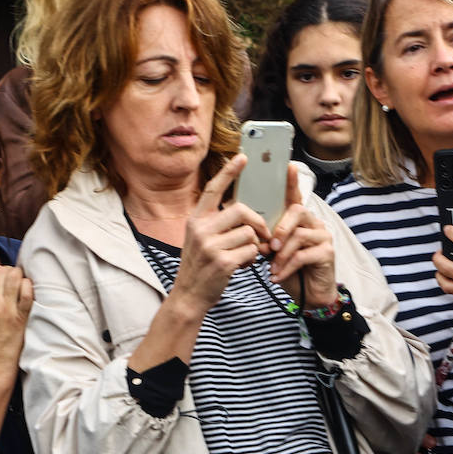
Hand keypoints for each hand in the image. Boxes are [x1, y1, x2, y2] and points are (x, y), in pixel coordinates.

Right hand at [0, 266, 33, 380]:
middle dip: (9, 271)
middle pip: (1, 272)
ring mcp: (7, 311)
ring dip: (19, 276)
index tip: (1, 274)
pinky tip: (27, 289)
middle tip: (13, 278)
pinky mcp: (21, 318)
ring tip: (21, 282)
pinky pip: (27, 293)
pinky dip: (28, 286)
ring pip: (15, 278)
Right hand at [172, 154, 269, 314]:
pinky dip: (252, 259)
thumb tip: (247, 212)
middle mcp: (200, 229)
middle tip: (263, 235)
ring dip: (254, 246)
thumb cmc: (201, 266)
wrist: (189, 296)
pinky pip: (251, 251)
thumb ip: (218, 223)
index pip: (213, 189)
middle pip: (242, 210)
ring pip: (249, 233)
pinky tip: (242, 266)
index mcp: (195, 219)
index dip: (228, 172)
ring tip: (244, 256)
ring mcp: (210, 245)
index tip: (243, 157)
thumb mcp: (202, 239)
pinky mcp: (222, 261)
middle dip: (258, 223)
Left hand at [268, 164, 335, 306]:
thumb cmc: (290, 270)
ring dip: (280, 254)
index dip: (291, 181)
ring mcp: (323, 236)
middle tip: (267, 247)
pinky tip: (278, 276)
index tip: (287, 165)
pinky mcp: (327, 252)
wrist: (309, 296)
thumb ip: (267, 238)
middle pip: (297, 212)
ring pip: (298, 235)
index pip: (294, 196)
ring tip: (272, 267)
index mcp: (299, 219)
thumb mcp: (274, 252)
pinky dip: (286, 267)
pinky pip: (302, 255)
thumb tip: (251, 232)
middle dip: (279, 228)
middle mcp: (314, 222)